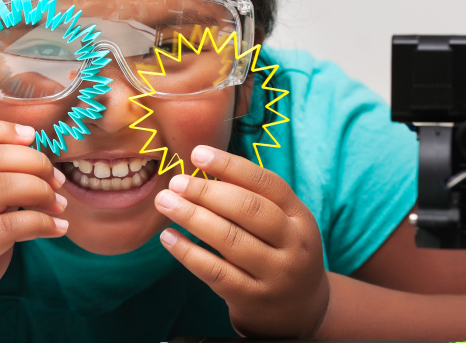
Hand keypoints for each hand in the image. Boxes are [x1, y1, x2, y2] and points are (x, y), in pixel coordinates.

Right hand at [0, 121, 68, 341]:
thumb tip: (38, 161)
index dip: (1, 130)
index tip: (33, 136)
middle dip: (33, 162)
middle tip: (56, 178)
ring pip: (0, 187)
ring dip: (41, 191)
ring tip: (59, 205)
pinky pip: (9, 226)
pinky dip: (42, 223)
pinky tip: (57, 228)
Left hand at [155, 145, 328, 337]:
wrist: (300, 312)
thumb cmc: (280, 254)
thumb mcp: (284, 225)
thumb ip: (254, 199)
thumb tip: (203, 166)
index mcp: (300, 217)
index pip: (266, 183)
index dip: (230, 166)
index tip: (198, 154)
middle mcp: (294, 244)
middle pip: (248, 209)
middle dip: (207, 192)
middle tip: (176, 182)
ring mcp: (275, 274)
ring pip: (230, 240)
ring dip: (192, 217)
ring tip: (165, 203)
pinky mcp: (253, 299)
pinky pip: (216, 272)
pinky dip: (188, 252)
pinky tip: (169, 237)